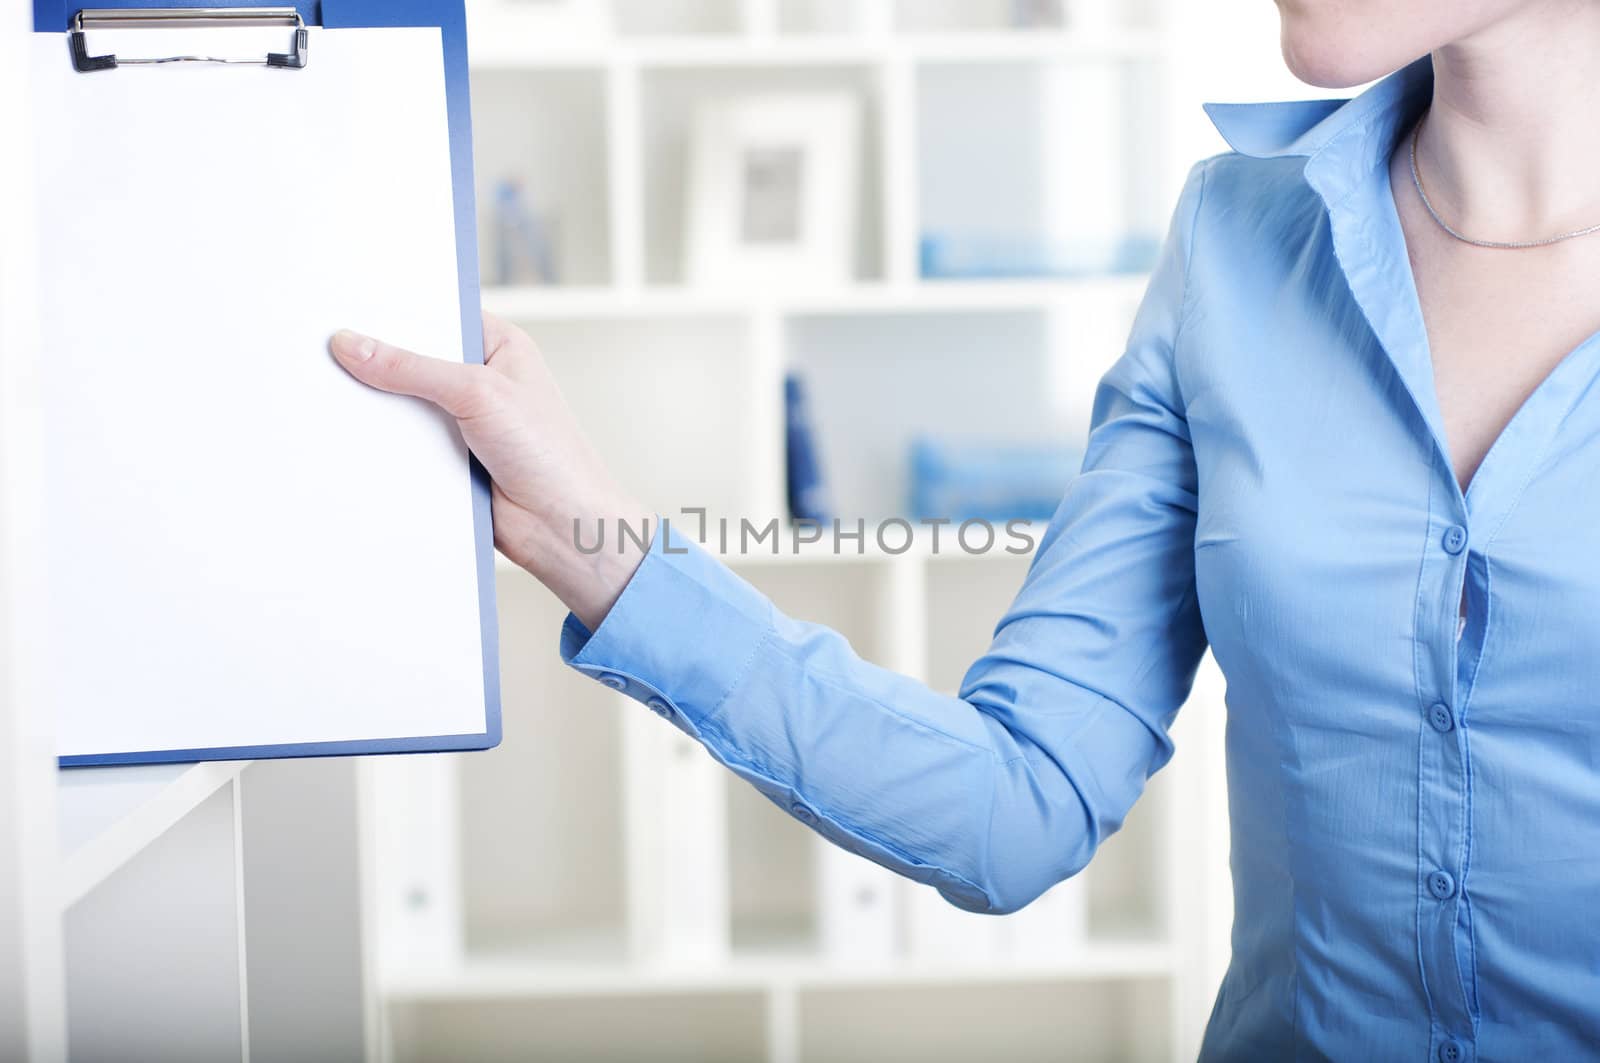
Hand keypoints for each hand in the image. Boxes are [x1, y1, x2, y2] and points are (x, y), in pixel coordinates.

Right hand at [330, 313, 645, 631]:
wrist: (561, 527)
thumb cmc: (551, 455)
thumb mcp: (478, 393)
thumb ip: (413, 368)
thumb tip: (355, 345)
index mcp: (498, 346)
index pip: (434, 316)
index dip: (392, 313)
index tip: (342, 308)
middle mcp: (479, 380)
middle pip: (413, 361)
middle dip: (377, 362)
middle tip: (324, 350)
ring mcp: (461, 421)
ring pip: (403, 405)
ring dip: (378, 408)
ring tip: (326, 393)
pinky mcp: (446, 459)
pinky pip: (402, 444)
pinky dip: (383, 445)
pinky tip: (351, 438)